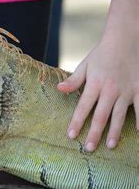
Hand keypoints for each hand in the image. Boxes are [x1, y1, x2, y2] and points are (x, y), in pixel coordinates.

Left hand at [58, 29, 138, 151]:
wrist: (125, 39)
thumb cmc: (102, 54)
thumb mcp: (85, 65)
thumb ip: (73, 80)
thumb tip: (58, 89)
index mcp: (95, 84)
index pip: (83, 107)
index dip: (76, 122)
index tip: (71, 135)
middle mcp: (111, 89)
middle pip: (101, 116)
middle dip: (94, 133)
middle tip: (89, 148)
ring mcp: (127, 90)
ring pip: (120, 116)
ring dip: (115, 132)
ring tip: (110, 146)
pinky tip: (138, 133)